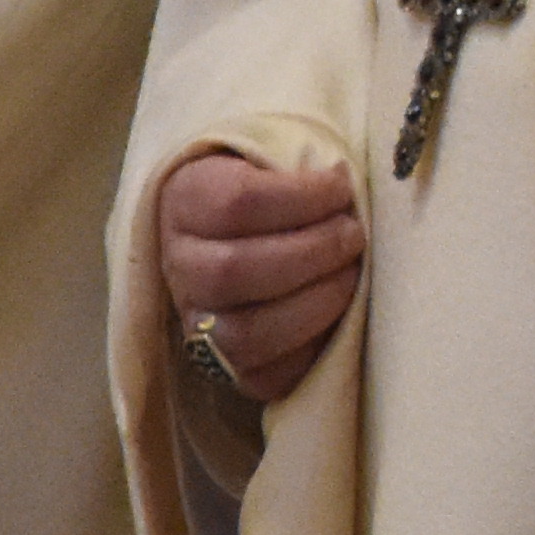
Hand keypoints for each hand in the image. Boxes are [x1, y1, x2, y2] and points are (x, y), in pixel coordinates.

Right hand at [157, 147, 365, 407]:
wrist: (231, 238)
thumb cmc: (268, 189)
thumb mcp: (269, 157)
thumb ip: (298, 162)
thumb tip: (349, 183)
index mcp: (185, 200)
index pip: (238, 203)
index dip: (303, 196)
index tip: (342, 185)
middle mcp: (179, 266)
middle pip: (236, 270)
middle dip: (314, 252)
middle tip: (354, 234)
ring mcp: (197, 324)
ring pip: (247, 333)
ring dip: (318, 302)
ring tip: (352, 272)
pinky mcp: (226, 370)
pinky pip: (268, 376)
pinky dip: (312, 348)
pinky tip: (340, 315)